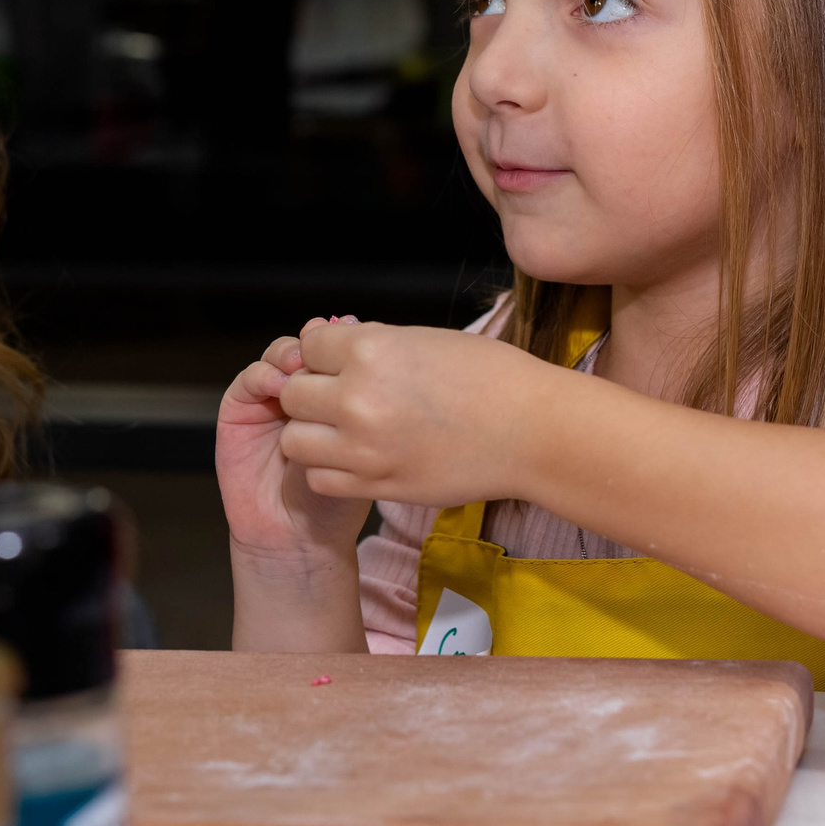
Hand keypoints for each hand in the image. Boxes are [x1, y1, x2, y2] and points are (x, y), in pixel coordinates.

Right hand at [215, 328, 370, 564]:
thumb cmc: (339, 497)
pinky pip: (249, 381)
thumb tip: (363, 345)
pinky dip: (264, 376)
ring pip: (277, 356)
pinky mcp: (239, 411)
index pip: (337, 349)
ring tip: (303, 367)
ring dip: (290, 354)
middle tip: (329, 350)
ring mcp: (270, 399)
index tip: (358, 336)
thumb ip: (361, 400)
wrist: (302, 536)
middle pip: (307, 345)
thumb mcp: (363, 445)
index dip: (343, 340)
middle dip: (317, 343)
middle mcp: (302, 393)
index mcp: (335, 395)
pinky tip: (280, 388)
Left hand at [278, 318, 557, 508]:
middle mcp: (359, 399)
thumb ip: (371, 342)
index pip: (307, 346)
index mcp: (372, 351)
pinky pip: (319, 478)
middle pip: (292, 394)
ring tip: (344, 429)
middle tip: (340, 396)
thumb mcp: (426, 340)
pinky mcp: (377, 485)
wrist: (533, 431)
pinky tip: (357, 456)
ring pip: (294, 441)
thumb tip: (326, 341)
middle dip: (311, 391)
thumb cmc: (490, 377)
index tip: (342, 361)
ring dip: (313, 433)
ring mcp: (365, 448)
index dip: (323, 353)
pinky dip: (330, 468)